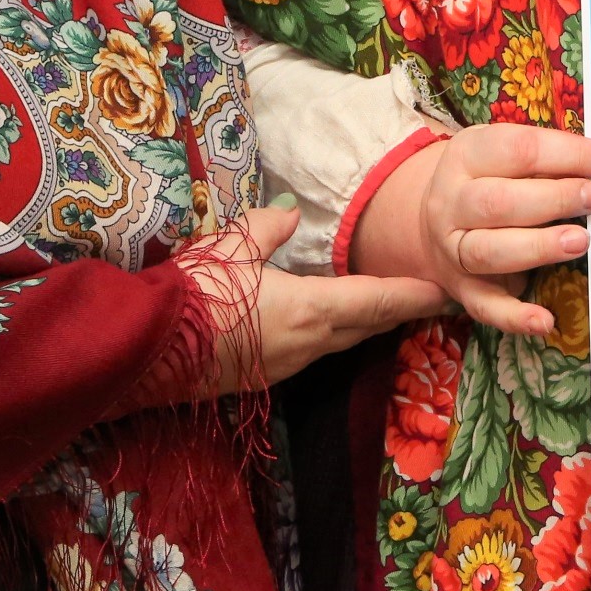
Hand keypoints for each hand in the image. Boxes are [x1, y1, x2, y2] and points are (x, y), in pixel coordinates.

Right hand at [181, 206, 447, 394]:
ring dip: (365, 324)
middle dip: (397, 311)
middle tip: (425, 297)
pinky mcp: (260, 376)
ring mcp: (283, 366)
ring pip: (339, 342)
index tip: (445, 292)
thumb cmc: (193, 295)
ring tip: (384, 305)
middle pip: (366, 326)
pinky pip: (311, 352)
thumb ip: (265, 226)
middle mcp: (307, 345)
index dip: (414, 296)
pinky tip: (325, 323)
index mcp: (310, 311)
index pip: (378, 301)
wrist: (144, 352)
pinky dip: (332, 335)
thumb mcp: (229, 246)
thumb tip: (288, 213)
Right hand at [351, 125, 590, 336]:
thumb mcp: (503, 155)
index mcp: (465, 156)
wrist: (432, 221)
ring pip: (490, 252)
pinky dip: (514, 317)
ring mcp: (454, 249)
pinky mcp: (462, 289)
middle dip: (553, 199)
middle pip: (498, 202)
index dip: (568, 154)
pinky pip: (485, 307)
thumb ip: (546, 159)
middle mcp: (452, 202)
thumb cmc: (488, 179)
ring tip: (581, 241)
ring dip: (539, 248)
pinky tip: (545, 321)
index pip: (518, 149)